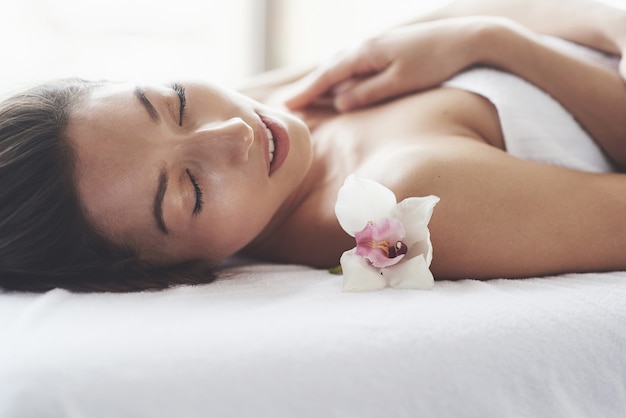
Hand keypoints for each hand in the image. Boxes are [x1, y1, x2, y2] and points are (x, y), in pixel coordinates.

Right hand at [284, 18, 483, 110]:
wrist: (468, 38)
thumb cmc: (435, 63)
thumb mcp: (399, 83)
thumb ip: (367, 94)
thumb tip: (339, 102)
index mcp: (365, 53)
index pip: (327, 76)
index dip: (306, 92)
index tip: (287, 106)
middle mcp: (366, 45)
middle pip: (329, 67)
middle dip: (309, 86)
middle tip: (289, 103)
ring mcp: (377, 44)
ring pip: (341, 63)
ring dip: (324, 79)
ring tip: (309, 95)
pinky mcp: (388, 47)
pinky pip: (354, 62)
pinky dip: (341, 73)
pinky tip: (341, 81)